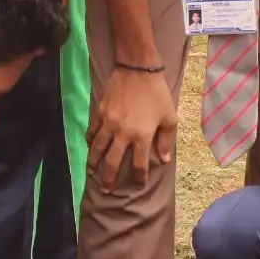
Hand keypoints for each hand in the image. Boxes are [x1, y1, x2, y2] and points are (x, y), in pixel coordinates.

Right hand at [87, 67, 174, 191]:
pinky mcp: (99, 113)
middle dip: (109, 179)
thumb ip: (166, 140)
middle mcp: (123, 134)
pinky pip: (92, 131)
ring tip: (91, 173)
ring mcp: (108, 123)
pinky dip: (90, 142)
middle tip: (106, 189)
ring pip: (97, 149)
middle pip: (112, 162)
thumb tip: (163, 160)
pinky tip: (90, 148)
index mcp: (142, 136)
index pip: (138, 165)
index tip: (137, 185)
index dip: (138, 178)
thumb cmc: (157, 94)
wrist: (137, 69)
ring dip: (93, 164)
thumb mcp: (169, 117)